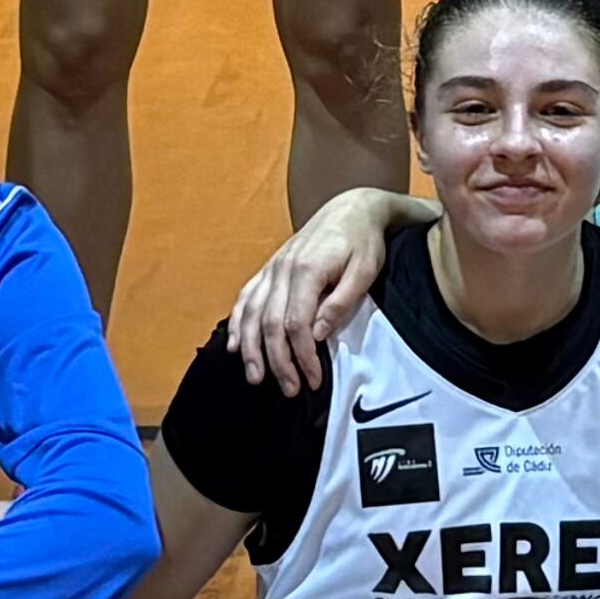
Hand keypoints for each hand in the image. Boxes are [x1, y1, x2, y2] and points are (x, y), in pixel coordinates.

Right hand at [230, 190, 408, 391]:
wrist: (351, 208)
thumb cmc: (363, 242)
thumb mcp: (365, 271)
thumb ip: (341, 302)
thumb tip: (317, 333)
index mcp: (307, 270)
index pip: (295, 324)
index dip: (302, 356)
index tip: (313, 379)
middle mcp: (282, 269)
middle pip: (269, 324)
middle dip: (277, 361)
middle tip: (290, 389)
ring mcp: (272, 268)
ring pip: (251, 314)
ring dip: (250, 349)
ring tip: (255, 377)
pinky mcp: (269, 269)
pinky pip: (245, 298)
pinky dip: (237, 323)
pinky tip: (234, 345)